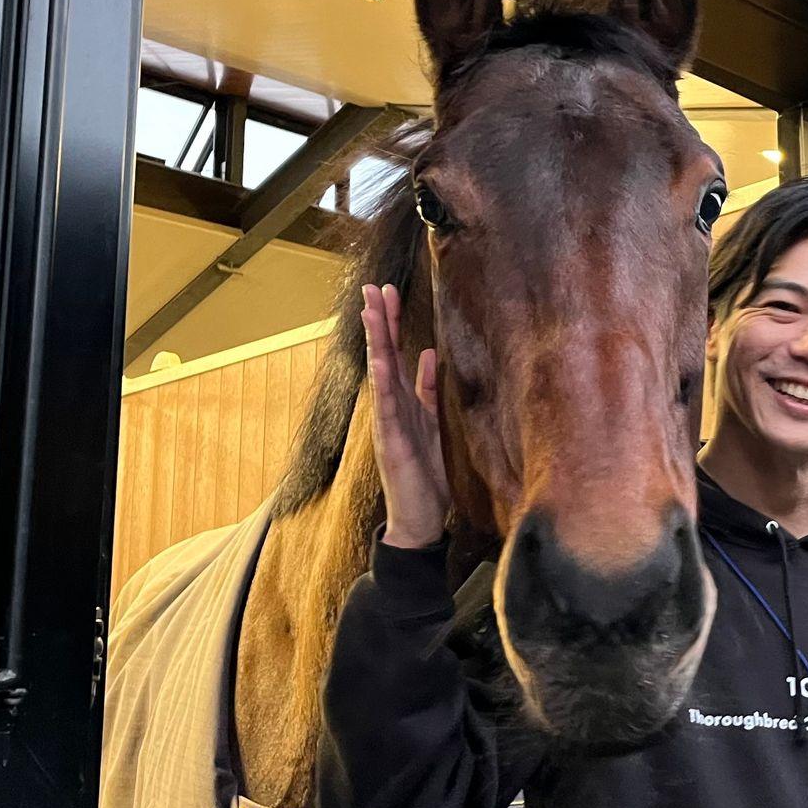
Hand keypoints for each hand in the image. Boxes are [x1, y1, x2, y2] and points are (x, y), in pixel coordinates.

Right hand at [361, 283, 449, 548]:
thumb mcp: (436, 424)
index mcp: (405, 401)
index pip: (396, 353)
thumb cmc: (429, 474)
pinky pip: (387, 408)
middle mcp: (392, 407)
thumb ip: (429, 390)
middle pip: (384, 355)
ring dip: (376, 342)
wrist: (421, 520)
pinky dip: (382, 383)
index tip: (389, 291)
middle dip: (380, 321)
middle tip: (374, 287)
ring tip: (371, 311)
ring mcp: (388, 423)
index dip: (392, 322)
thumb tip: (430, 353)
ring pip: (380, 374)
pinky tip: (380, 362)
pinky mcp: (391, 442)